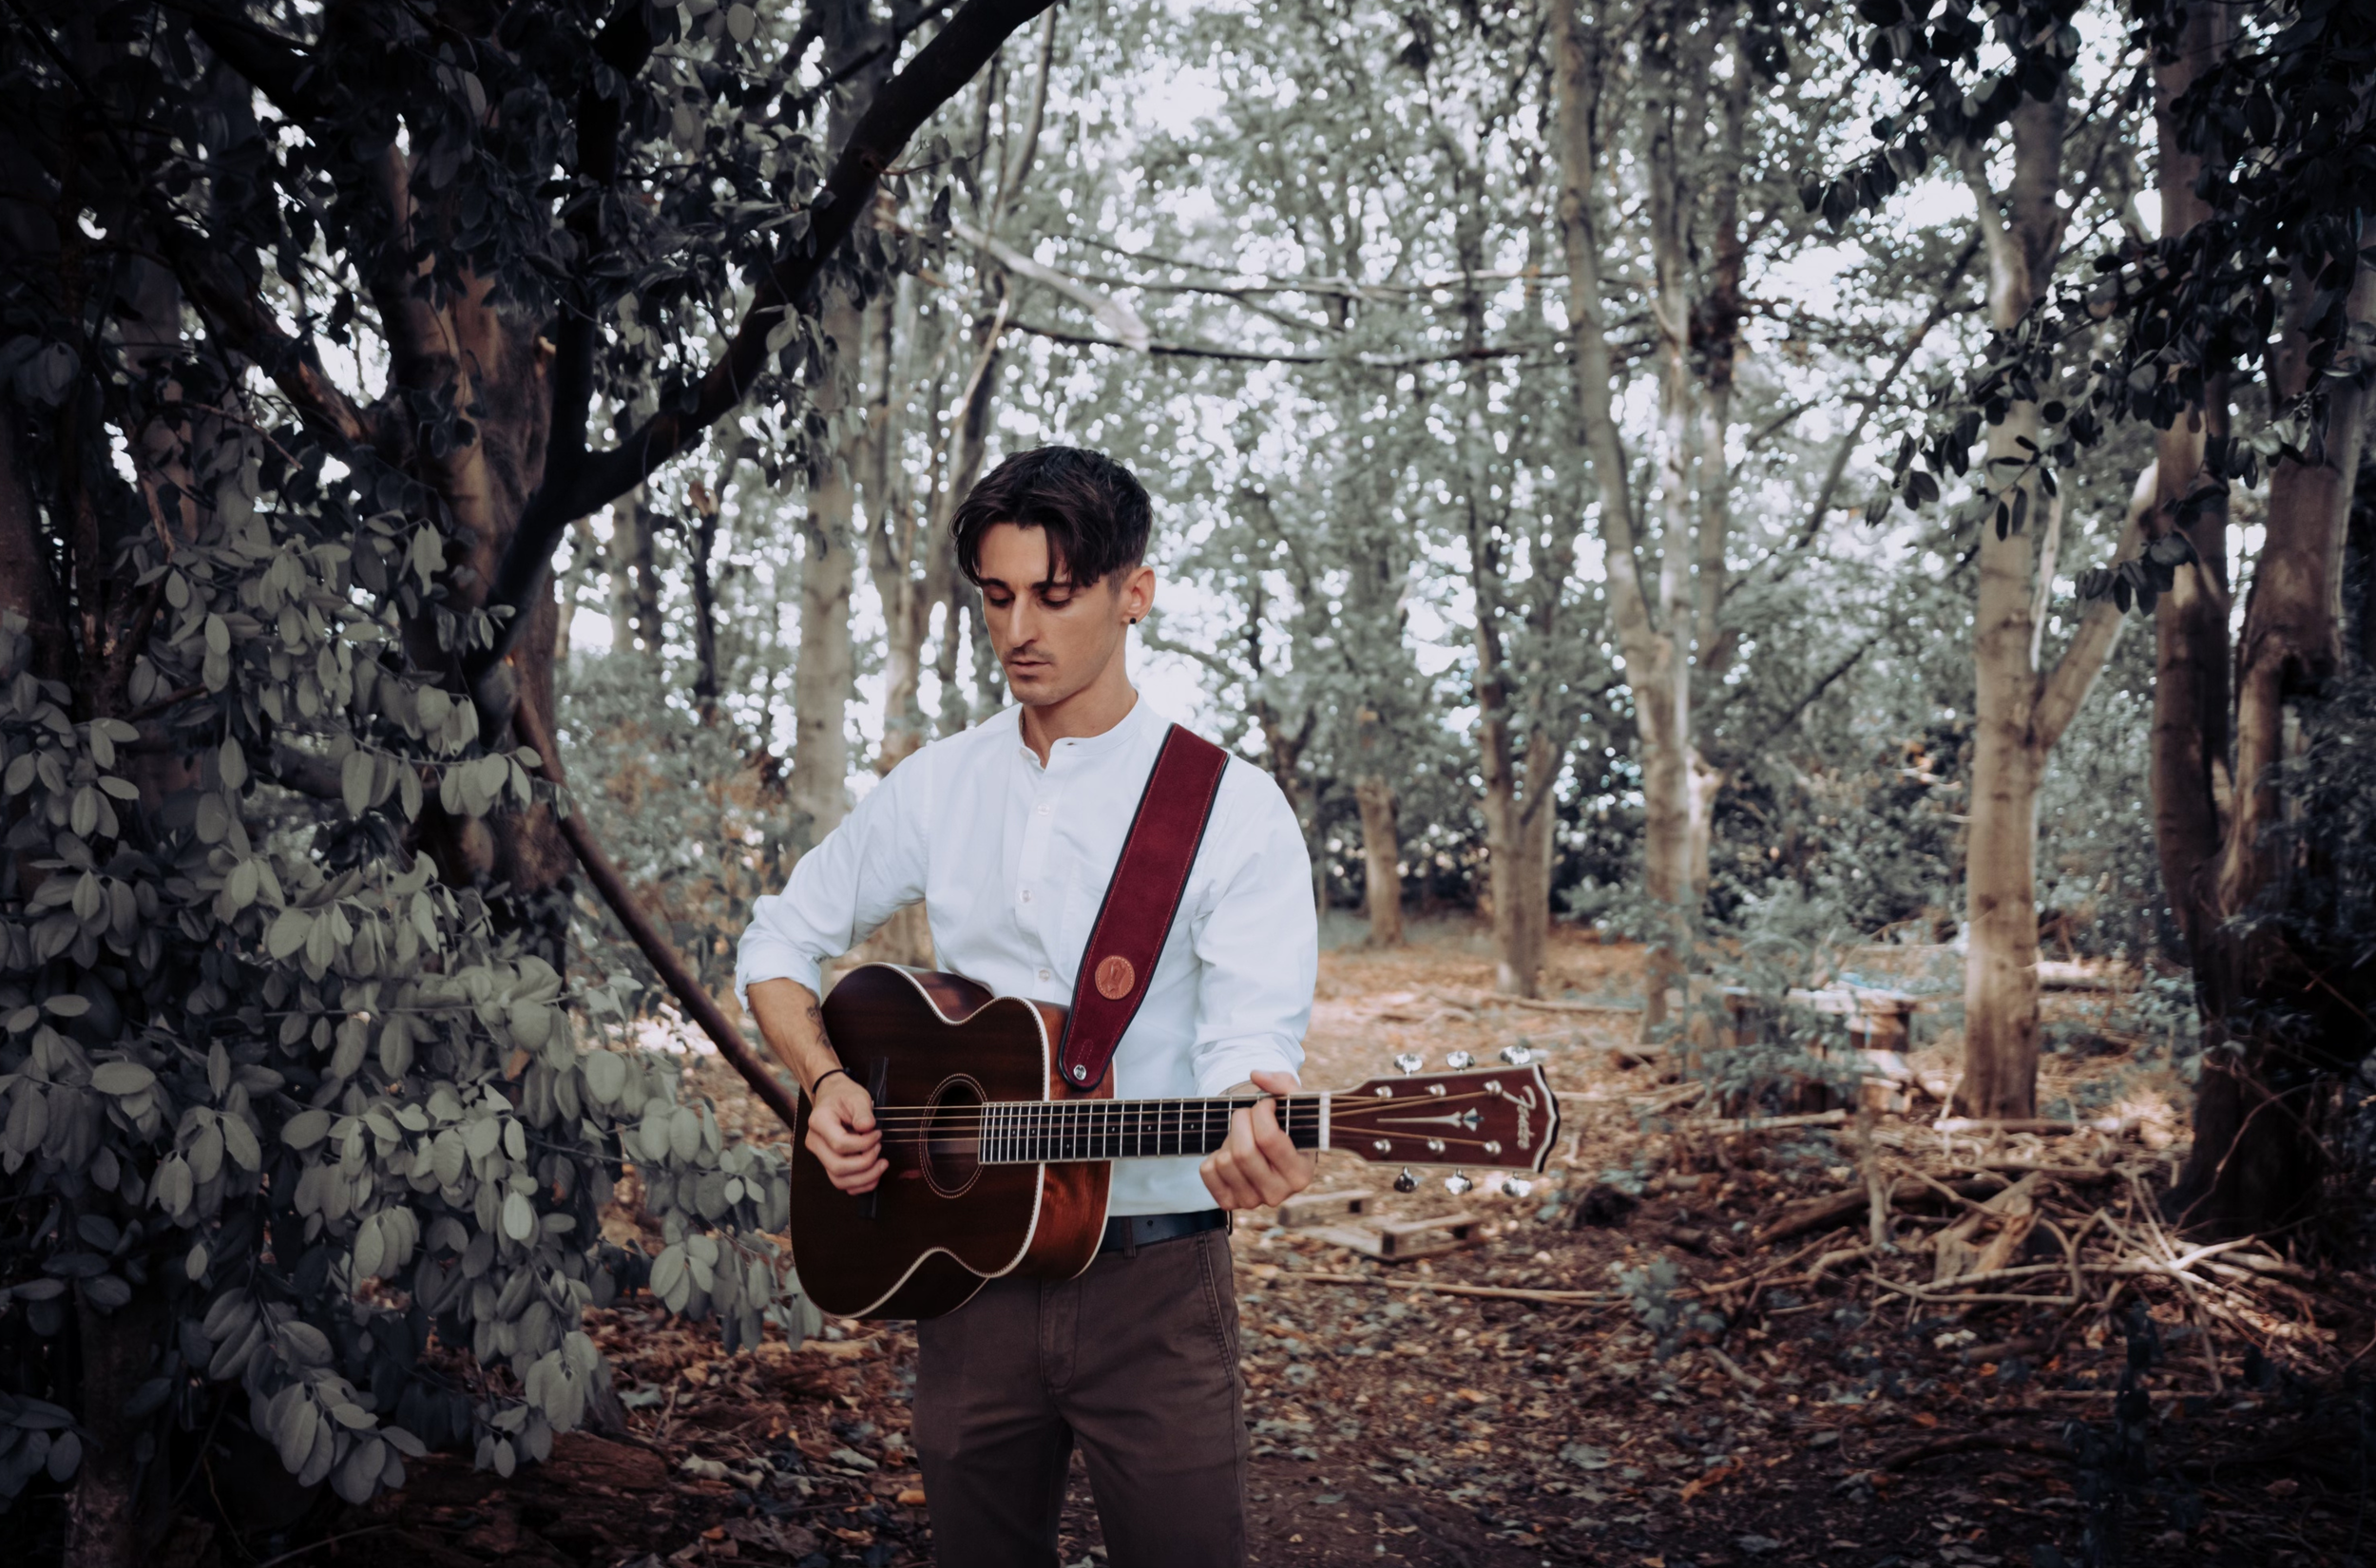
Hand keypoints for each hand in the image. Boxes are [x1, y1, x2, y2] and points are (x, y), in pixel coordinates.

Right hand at [806, 1072, 885, 1194]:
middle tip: (879, 1148)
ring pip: (839, 1180)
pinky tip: (874, 1175)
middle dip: (865, 1163)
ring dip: (865, 1178)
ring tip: (882, 1164)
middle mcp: (815, 1142)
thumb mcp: (857, 1096)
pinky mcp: (828, 1163)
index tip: (877, 1134)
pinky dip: (860, 1184)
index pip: (840, 1144)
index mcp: (819, 1122)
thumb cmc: (844, 1096)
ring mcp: (820, 1155)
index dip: (863, 1144)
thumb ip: (863, 1112)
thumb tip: (867, 1128)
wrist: (832, 1096)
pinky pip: (842, 1182)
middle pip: (838, 1166)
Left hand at [1200, 1070, 1316, 1211]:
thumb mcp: (1294, 1102)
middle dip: (1240, 1121)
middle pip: (1243, 1152)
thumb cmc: (1286, 1124)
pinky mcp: (1229, 1203)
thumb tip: (1256, 1076)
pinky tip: (1229, 1152)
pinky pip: (1207, 1172)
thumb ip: (1282, 1083)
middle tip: (1246, 1113)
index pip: (1269, 1139)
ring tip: (1241, 1135)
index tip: (1265, 1104)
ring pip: (1224, 1162)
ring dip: (1228, 1138)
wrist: (1271, 1149)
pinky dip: (1213, 1155)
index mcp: (1301, 1174)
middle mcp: (1278, 1194)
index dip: (1261, 1112)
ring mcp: (1252, 1202)